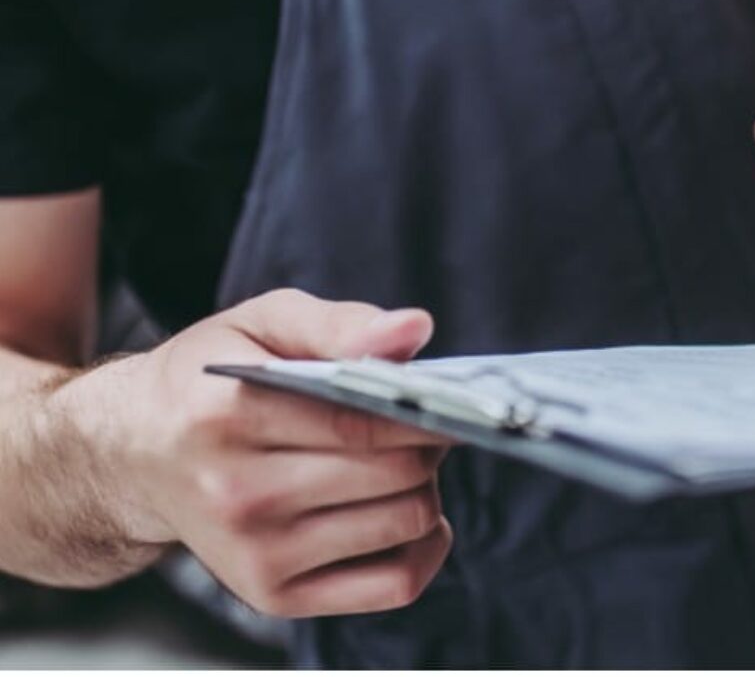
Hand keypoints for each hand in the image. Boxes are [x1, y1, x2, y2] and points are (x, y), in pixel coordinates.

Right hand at [60, 289, 452, 617]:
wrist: (135, 455)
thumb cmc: (212, 379)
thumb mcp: (260, 324)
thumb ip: (339, 324)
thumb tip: (415, 330)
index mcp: (227, 418)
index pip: (360, 423)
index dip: (425, 411)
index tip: (454, 396)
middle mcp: (237, 497)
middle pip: (393, 475)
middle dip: (431, 442)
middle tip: (425, 421)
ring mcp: (255, 557)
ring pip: (402, 523)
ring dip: (426, 487)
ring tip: (401, 459)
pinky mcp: (275, 597)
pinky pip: (395, 584)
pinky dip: (425, 546)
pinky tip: (407, 510)